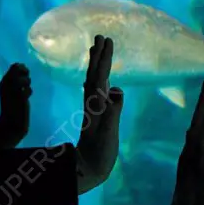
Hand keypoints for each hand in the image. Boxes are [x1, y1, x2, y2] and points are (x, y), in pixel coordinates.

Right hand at [0, 63, 31, 145]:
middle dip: (26, 74)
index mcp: (3, 81)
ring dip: (28, 85)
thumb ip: (16, 79)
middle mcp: (7, 83)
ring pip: (26, 79)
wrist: (11, 121)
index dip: (22, 69)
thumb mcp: (11, 90)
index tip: (23, 77)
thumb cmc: (11, 105)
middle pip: (21, 69)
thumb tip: (24, 67)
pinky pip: (29, 89)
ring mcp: (13, 89)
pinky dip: (29, 93)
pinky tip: (25, 99)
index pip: (15, 66)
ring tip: (24, 93)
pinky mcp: (20, 96)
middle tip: (25, 84)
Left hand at [74, 35, 122, 194]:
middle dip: (98, 55)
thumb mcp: (108, 133)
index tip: (106, 40)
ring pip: (94, 80)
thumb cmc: (100, 154)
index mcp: (95, 104)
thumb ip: (112, 111)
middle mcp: (92, 103)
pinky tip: (103, 79)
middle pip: (94, 74)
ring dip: (96, 64)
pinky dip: (99, 80)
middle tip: (100, 36)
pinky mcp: (96, 115)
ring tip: (97, 49)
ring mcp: (93, 109)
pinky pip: (97, 91)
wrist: (87, 168)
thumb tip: (117, 89)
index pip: (100, 76)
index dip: (103, 58)